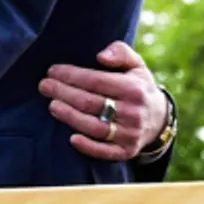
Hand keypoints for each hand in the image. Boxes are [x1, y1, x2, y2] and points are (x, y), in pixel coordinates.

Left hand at [40, 41, 169, 162]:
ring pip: (94, 126)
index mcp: (134, 89)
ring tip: (52, 105)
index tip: (52, 71)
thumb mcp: (136, 65)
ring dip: (69, 116)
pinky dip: (88, 146)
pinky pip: (105, 151)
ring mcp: (130, 133)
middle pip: (89, 103)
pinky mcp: (127, 150)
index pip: (96, 81)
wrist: (159, 118)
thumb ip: (120, 52)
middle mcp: (133, 112)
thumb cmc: (138, 87)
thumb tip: (101, 56)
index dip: (71, 75)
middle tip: (44, 86)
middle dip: (63, 93)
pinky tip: (71, 138)